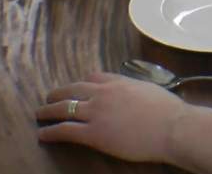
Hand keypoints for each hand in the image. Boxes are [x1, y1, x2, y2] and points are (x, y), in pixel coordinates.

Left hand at [36, 72, 185, 162]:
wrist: (172, 127)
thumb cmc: (168, 111)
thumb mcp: (150, 89)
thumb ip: (135, 89)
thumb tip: (133, 93)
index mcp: (118, 82)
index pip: (92, 78)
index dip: (81, 84)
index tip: (76, 88)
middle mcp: (103, 93)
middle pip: (73, 89)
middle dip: (58, 94)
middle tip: (49, 98)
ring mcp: (96, 113)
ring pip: (64, 108)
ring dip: (48, 111)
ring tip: (39, 114)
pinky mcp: (94, 134)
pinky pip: (65, 130)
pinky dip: (51, 132)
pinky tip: (43, 134)